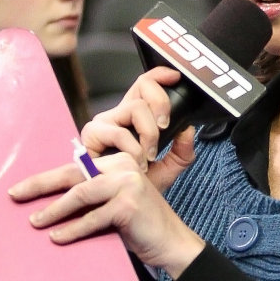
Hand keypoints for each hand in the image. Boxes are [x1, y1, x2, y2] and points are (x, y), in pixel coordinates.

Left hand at [9, 143, 203, 279]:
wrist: (172, 243)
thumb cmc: (142, 226)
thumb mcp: (115, 203)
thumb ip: (93, 196)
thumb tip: (53, 200)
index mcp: (120, 162)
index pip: (77, 167)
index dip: (47, 178)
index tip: (23, 188)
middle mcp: (124, 167)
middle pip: (74, 174)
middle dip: (41, 185)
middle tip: (16, 194)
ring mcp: (127, 184)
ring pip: (80, 194)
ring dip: (54, 210)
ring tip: (36, 221)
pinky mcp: (128, 205)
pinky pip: (92, 218)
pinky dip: (72, 229)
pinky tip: (58, 237)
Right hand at [81, 66, 186, 184]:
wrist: (120, 206)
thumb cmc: (138, 185)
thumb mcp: (170, 168)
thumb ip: (183, 150)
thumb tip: (188, 130)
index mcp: (135, 116)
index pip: (145, 84)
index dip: (160, 75)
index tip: (175, 77)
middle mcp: (119, 114)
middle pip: (143, 88)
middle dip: (162, 105)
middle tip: (165, 129)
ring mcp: (104, 123)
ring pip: (134, 108)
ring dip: (149, 133)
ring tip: (148, 156)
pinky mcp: (91, 135)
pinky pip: (118, 131)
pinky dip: (133, 148)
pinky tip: (135, 163)